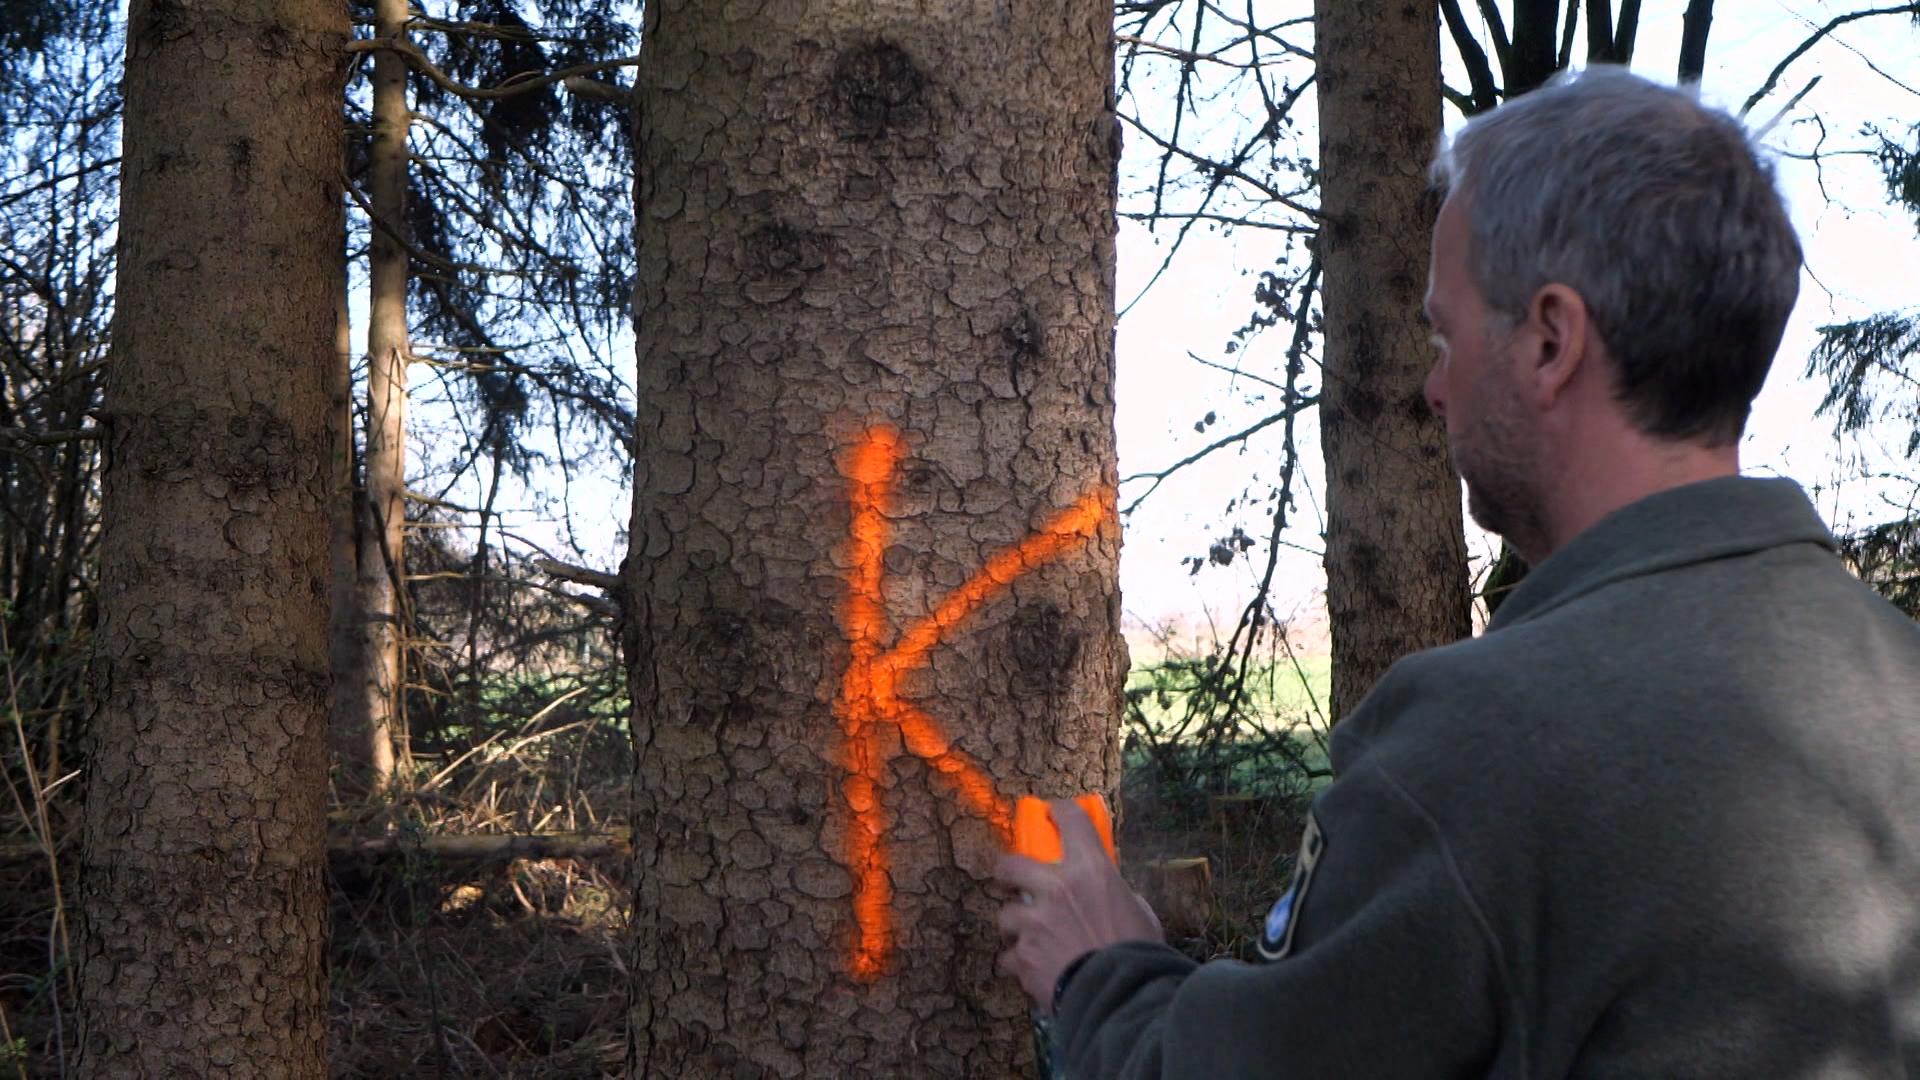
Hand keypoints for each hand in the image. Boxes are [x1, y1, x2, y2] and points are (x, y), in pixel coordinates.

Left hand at [993, 798, 1161, 1013]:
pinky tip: (1032, 970)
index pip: (1070, 819)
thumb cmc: (1139, 953)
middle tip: (1013, 881)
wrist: (1122, 995)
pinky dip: (1019, 964)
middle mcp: (1055, 888)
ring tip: (1031, 939)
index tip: (1053, 813)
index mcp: (1090, 870)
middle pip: (1010, 864)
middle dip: (1008, 873)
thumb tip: (1104, 897)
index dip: (1059, 811)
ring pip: (1005, 915)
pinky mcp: (1022, 956)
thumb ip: (1113, 896)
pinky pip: (1008, 957)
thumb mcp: (1137, 911)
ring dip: (1016, 927)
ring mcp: (1034, 923)